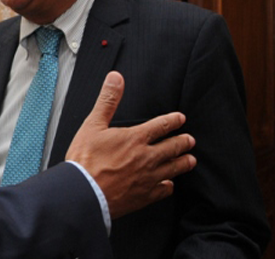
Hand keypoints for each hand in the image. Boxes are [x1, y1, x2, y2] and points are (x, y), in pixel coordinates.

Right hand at [66, 71, 196, 218]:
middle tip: (190, 140)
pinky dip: (168, 186)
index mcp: (135, 138)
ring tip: (190, 160)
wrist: (84, 192)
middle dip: (183, 142)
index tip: (181, 119)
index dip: (173, 120)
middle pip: (172, 147)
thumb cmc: (85, 160)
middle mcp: (146, 157)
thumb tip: (116, 78)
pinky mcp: (144, 196)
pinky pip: (163, 190)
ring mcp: (148, 178)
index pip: (161, 125)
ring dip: (183, 163)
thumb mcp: (92, 125)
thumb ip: (107, 101)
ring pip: (173, 169)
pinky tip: (169, 185)